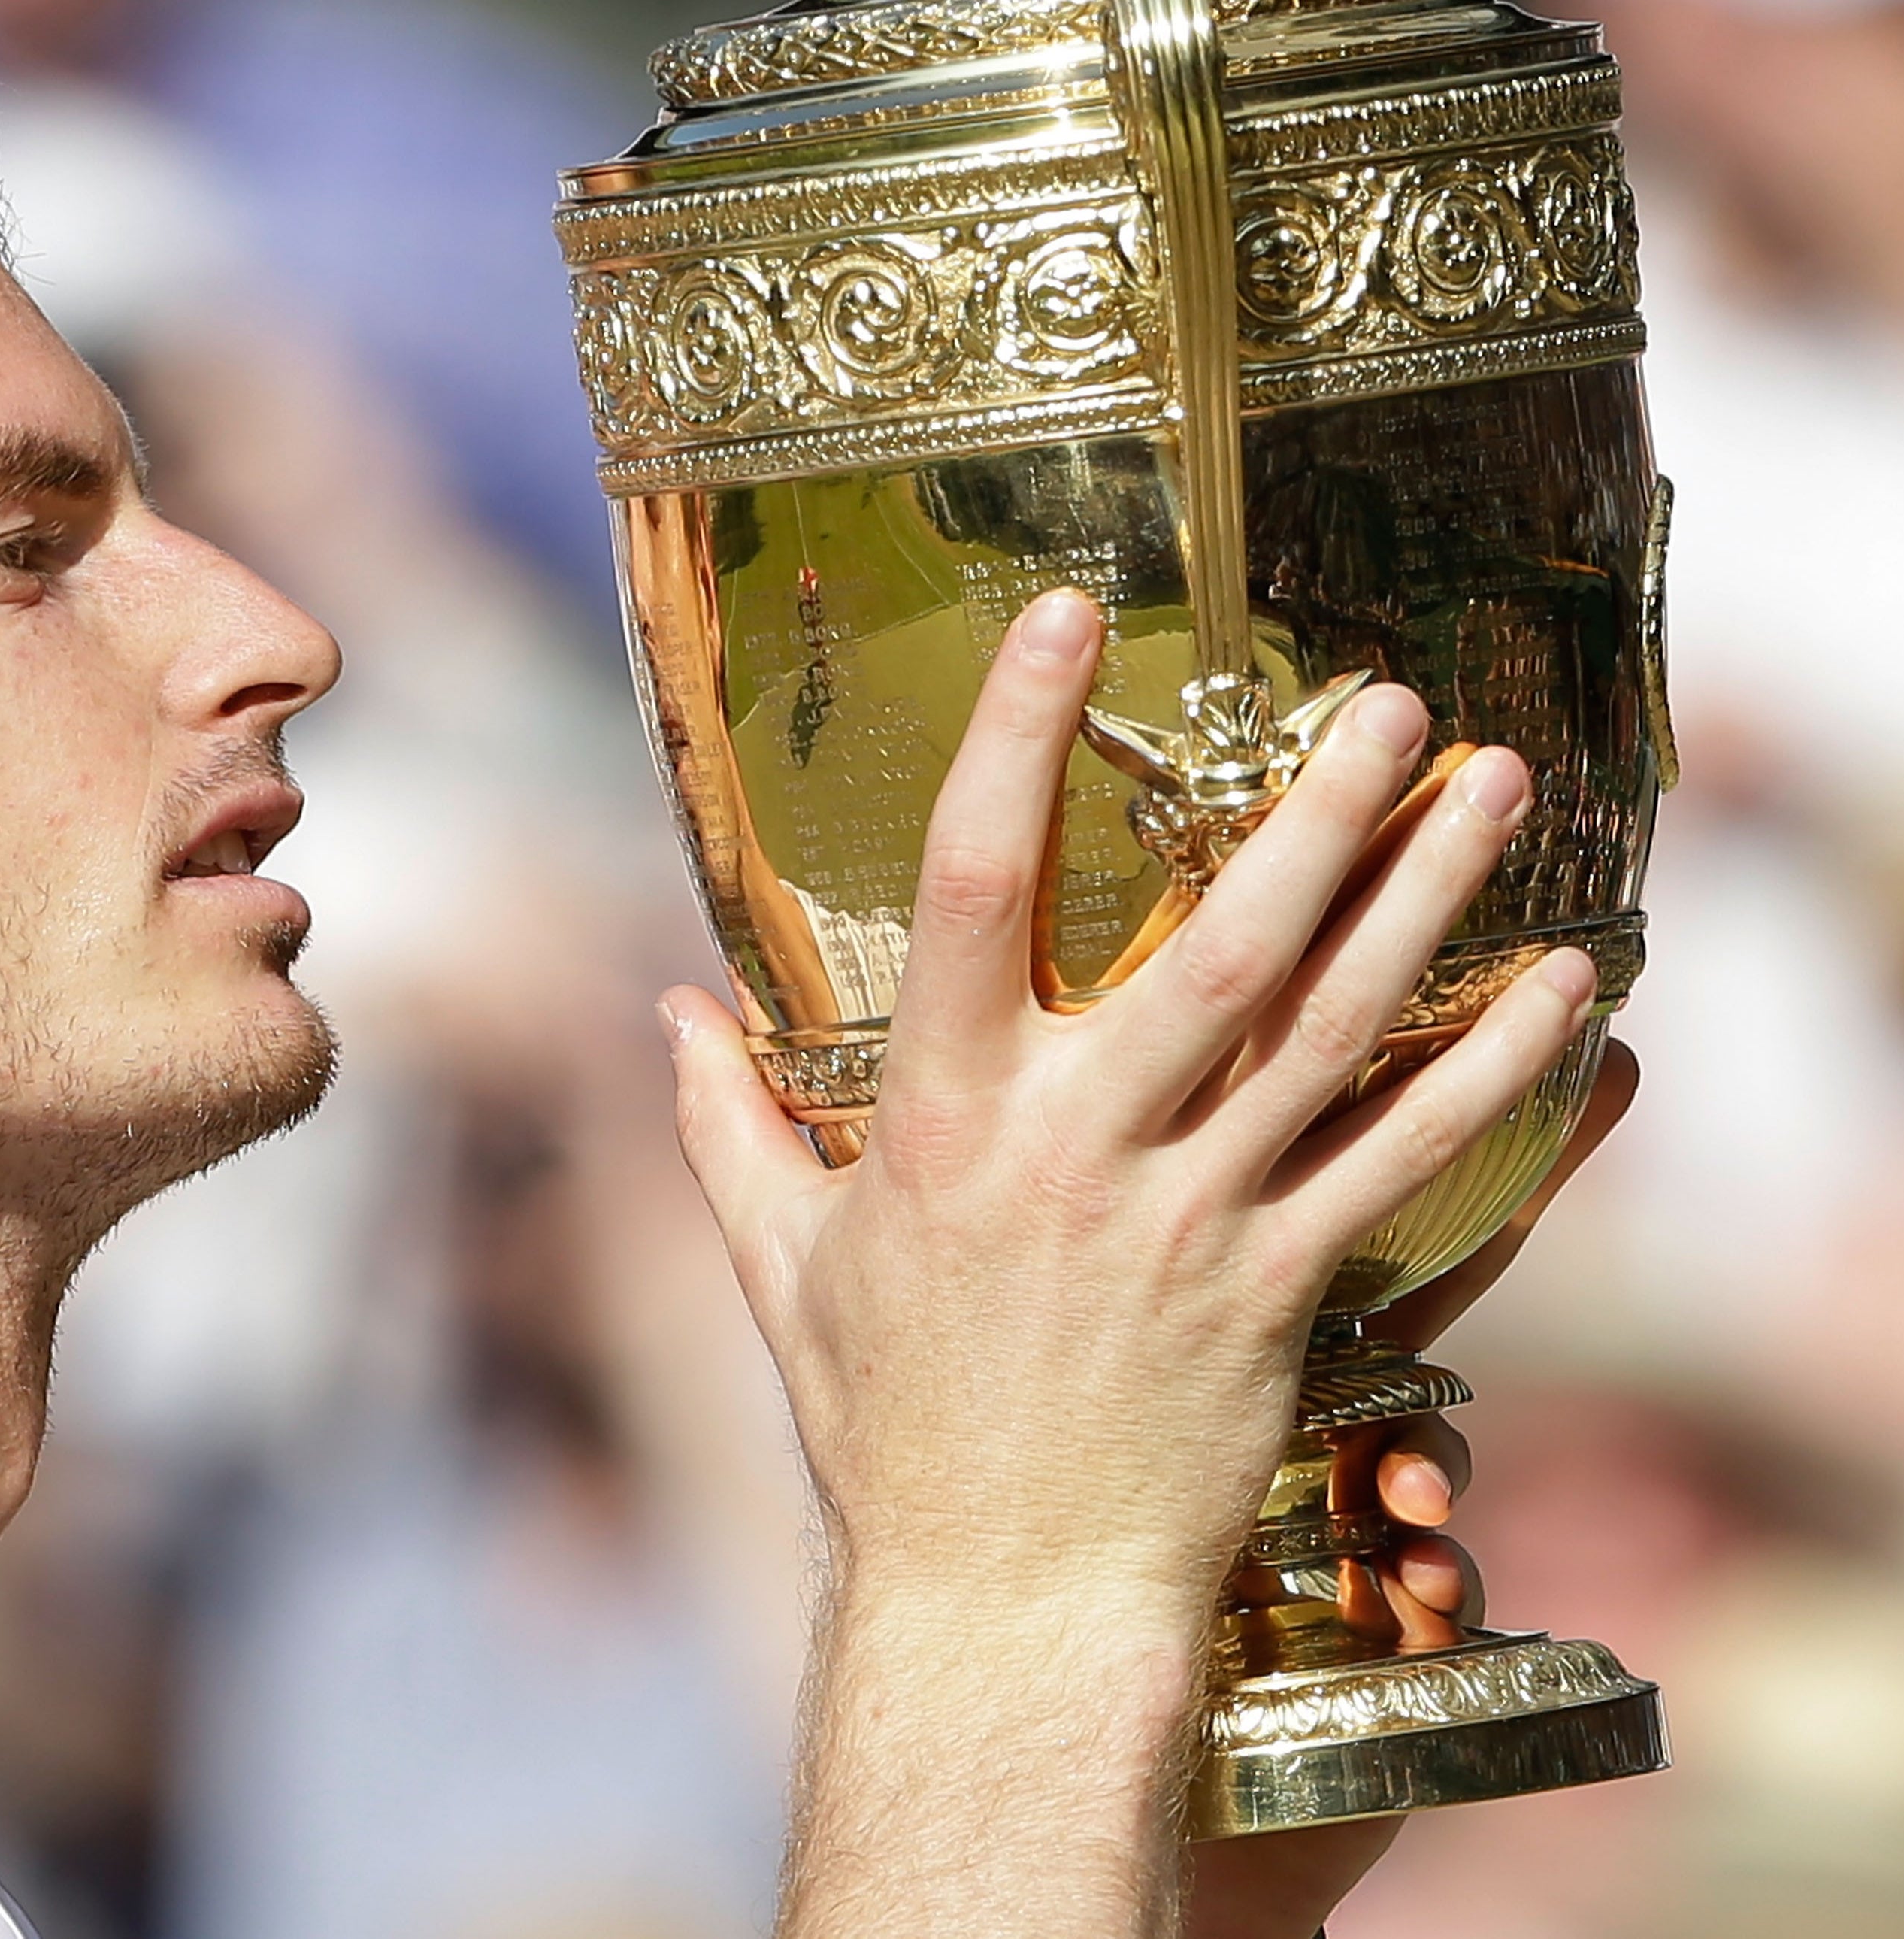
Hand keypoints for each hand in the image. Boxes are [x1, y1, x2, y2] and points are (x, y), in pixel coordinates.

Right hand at [674, 589, 1601, 1937]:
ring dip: (1420, 895)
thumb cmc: (887, 1429)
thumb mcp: (781, 1268)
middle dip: (1311, 807)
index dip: (1016, 740)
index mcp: (946, 1120)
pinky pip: (1401, 1160)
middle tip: (1385, 699)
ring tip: (1492, 785)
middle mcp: (1078, 1148)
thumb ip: (725, 1127)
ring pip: (1328, 1027)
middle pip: (1216, 941)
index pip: (970, 885)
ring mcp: (1194, 1217)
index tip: (1061, 622)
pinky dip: (1488, 1073)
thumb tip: (667, 1015)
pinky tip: (1557, 992)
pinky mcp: (1283, 1290)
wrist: (1010, 1602)